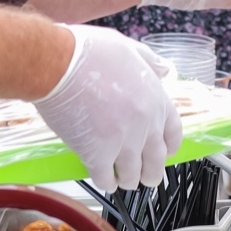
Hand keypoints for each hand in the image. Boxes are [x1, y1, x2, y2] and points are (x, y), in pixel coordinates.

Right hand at [33, 26, 182, 192]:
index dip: (170, 146)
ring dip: (128, 180)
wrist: (57, 63)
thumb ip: (149, 62)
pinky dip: (106, 182)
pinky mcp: (97, 154)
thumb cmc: (87, 51)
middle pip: (156, 160)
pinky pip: (106, 178)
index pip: (173, 132)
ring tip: (122, 181)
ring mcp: (123, 140)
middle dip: (151, 172)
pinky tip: (104, 181)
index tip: (165, 153)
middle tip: (146, 178)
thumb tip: (164, 70)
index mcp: (155, 97)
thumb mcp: (128, 47)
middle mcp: (145, 123)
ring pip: (132, 174)